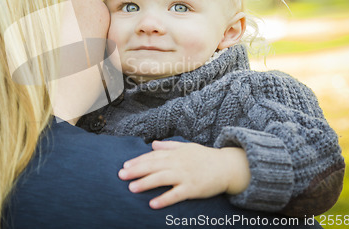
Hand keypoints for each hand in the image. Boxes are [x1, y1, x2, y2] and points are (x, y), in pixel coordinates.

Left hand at [118, 140, 250, 208]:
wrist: (227, 167)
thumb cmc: (205, 157)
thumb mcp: (187, 147)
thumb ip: (169, 146)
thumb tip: (153, 144)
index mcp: (176, 154)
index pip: (153, 156)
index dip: (138, 161)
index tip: (125, 165)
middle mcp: (178, 163)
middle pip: (153, 166)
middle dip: (136, 170)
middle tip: (121, 175)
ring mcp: (185, 176)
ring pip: (162, 178)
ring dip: (145, 183)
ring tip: (131, 188)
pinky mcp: (193, 188)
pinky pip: (176, 194)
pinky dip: (164, 199)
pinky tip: (152, 204)